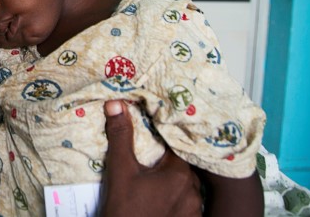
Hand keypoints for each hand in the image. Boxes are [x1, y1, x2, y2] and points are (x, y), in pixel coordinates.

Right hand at [99, 100, 202, 216]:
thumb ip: (121, 136)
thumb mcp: (121, 170)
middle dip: (168, 161)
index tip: (154, 132)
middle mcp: (194, 192)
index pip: (177, 146)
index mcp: (180, 174)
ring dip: (173, 182)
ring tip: (155, 178)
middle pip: (182, 166)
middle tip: (151, 158)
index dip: (165, 138)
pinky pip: (186, 205)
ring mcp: (193, 212)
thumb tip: (116, 104)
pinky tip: (161, 199)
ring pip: (186, 186)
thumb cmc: (125, 209)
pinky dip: (176, 200)